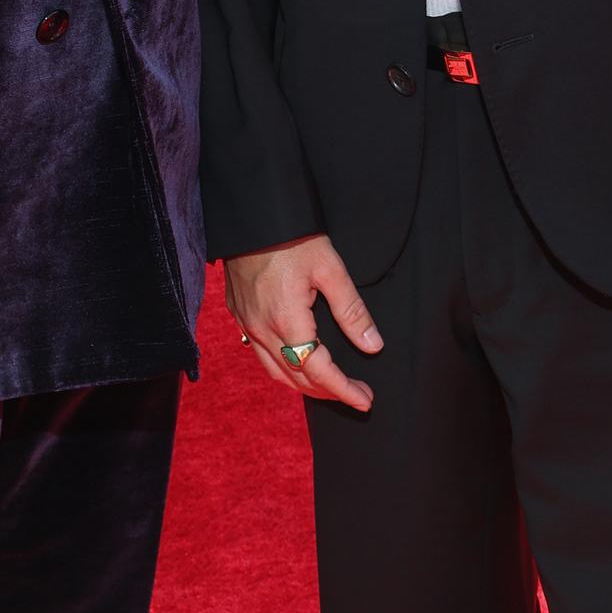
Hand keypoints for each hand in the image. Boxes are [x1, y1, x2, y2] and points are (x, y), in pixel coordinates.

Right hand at [224, 234, 382, 412]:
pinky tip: (297, 358)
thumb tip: (372, 346)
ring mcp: (246, 323)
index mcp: (287, 321)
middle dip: (328, 392)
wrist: (251, 213)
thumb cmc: (292, 237)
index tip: (366, 399)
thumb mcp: (330, 269)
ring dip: (303, 384)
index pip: (319, 372)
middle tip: (356, 394)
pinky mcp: (238, 312)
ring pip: (274, 371)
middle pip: (296, 378)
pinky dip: (283, 366)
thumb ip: (352, 310)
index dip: (344, 390)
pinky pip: (260, 353)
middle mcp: (262, 329)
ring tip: (330, 384)